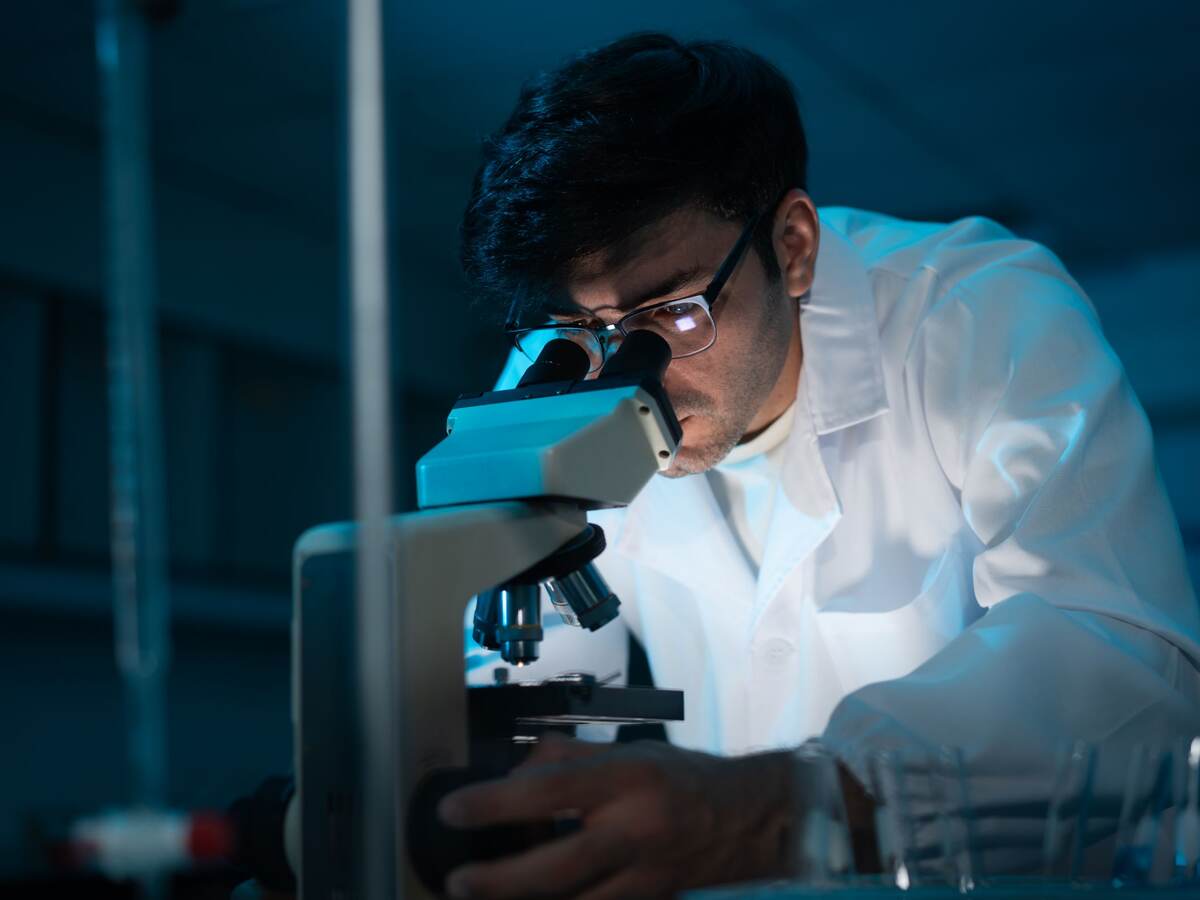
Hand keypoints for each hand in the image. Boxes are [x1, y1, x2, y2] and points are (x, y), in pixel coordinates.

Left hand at [437, 734, 793, 898]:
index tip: (452, 809)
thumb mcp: (628, 750)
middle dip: (499, 882)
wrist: (750, 819)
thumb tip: (514, 776)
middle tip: (457, 881)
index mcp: (626, 779)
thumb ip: (567, 759)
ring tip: (482, 899)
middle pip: (556, 868)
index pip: (549, 791)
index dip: (494, 803)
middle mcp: (635, 830)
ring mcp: (645, 877)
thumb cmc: (680, 778)